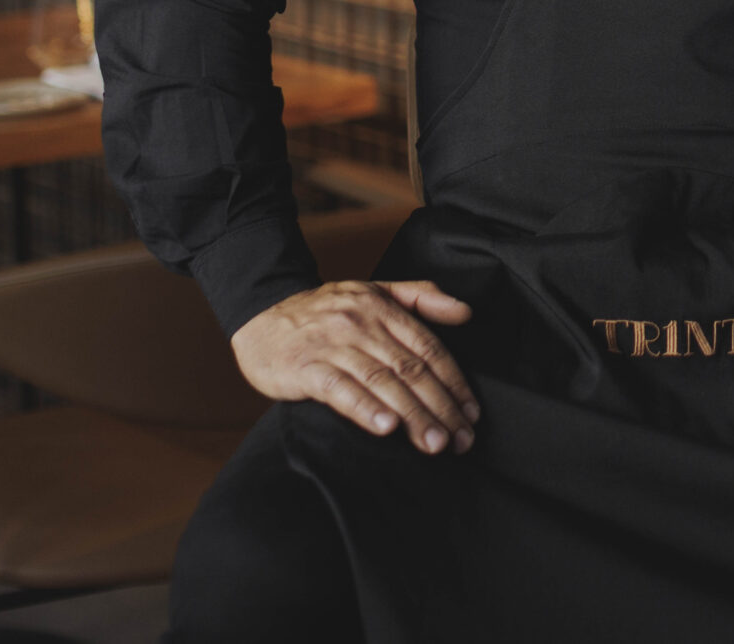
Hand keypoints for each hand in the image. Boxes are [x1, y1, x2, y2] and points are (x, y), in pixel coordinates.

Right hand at [232, 279, 479, 456]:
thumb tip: (466, 311)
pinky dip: (365, 409)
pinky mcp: (305, 368)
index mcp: (384, 310)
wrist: (262, 313)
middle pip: (411, 370)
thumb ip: (422, 297)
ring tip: (434, 442)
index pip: (429, 348)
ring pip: (382, 382)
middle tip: (461, 440)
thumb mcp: (376, 291)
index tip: (471, 413)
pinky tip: (385, 428)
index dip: (454, 382)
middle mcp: (363, 326)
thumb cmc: (325, 309)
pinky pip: (339, 389)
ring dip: (412, 414)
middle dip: (441, 407)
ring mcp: (333, 346)